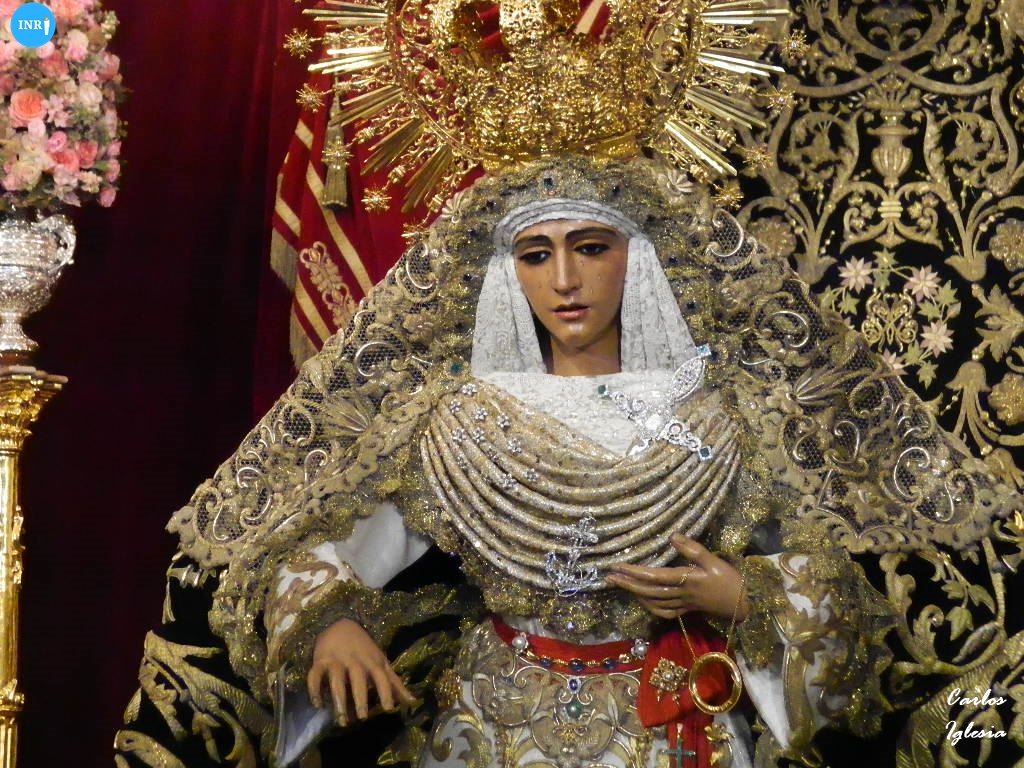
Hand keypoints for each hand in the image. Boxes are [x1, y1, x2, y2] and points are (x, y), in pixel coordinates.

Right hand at [307, 618, 415, 725]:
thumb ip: (394, 683)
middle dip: (360, 697)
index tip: (389, 709)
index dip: (386, 692)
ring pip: (337, 678)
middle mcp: (355, 661)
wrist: (340, 624)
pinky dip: (315, 689)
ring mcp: (337, 660)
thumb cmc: (365, 649)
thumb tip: (412, 702)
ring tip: (341, 718)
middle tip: (362, 717)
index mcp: (373, 661)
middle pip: (358, 678)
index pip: (381, 677)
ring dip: (338, 698)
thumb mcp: (381, 663)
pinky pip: (315, 675)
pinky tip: (318, 705)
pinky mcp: (320, 661)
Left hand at [605, 534, 748, 620]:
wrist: (742, 605)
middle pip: (648, 591)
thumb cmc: (729, 580)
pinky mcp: (686, 609)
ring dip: (635, 594)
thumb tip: (672, 536)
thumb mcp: (713, 561)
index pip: (654, 576)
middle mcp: (680, 594)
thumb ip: (692, 549)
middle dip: (628, 584)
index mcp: (686, 580)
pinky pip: (664, 611)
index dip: (635, 572)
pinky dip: (650, 607)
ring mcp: (682, 604)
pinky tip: (643, 600)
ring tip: (621, 584)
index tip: (619, 566)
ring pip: (653, 601)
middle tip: (610, 577)